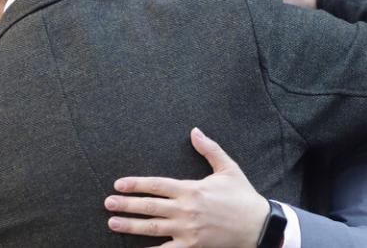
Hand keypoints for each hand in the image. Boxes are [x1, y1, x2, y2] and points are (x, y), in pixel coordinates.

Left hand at [105, 128, 268, 247]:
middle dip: (126, 204)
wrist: (259, 225)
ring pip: (152, 228)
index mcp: (191, 189)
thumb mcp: (228, 168)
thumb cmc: (243, 196)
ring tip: (113, 223)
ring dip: (130, 226)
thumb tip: (194, 130)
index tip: (119, 184)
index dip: (136, 184)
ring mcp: (187, 230)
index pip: (157, 185)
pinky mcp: (192, 246)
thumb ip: (209, 149)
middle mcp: (186, 209)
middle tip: (108, 203)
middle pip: (149, 206)